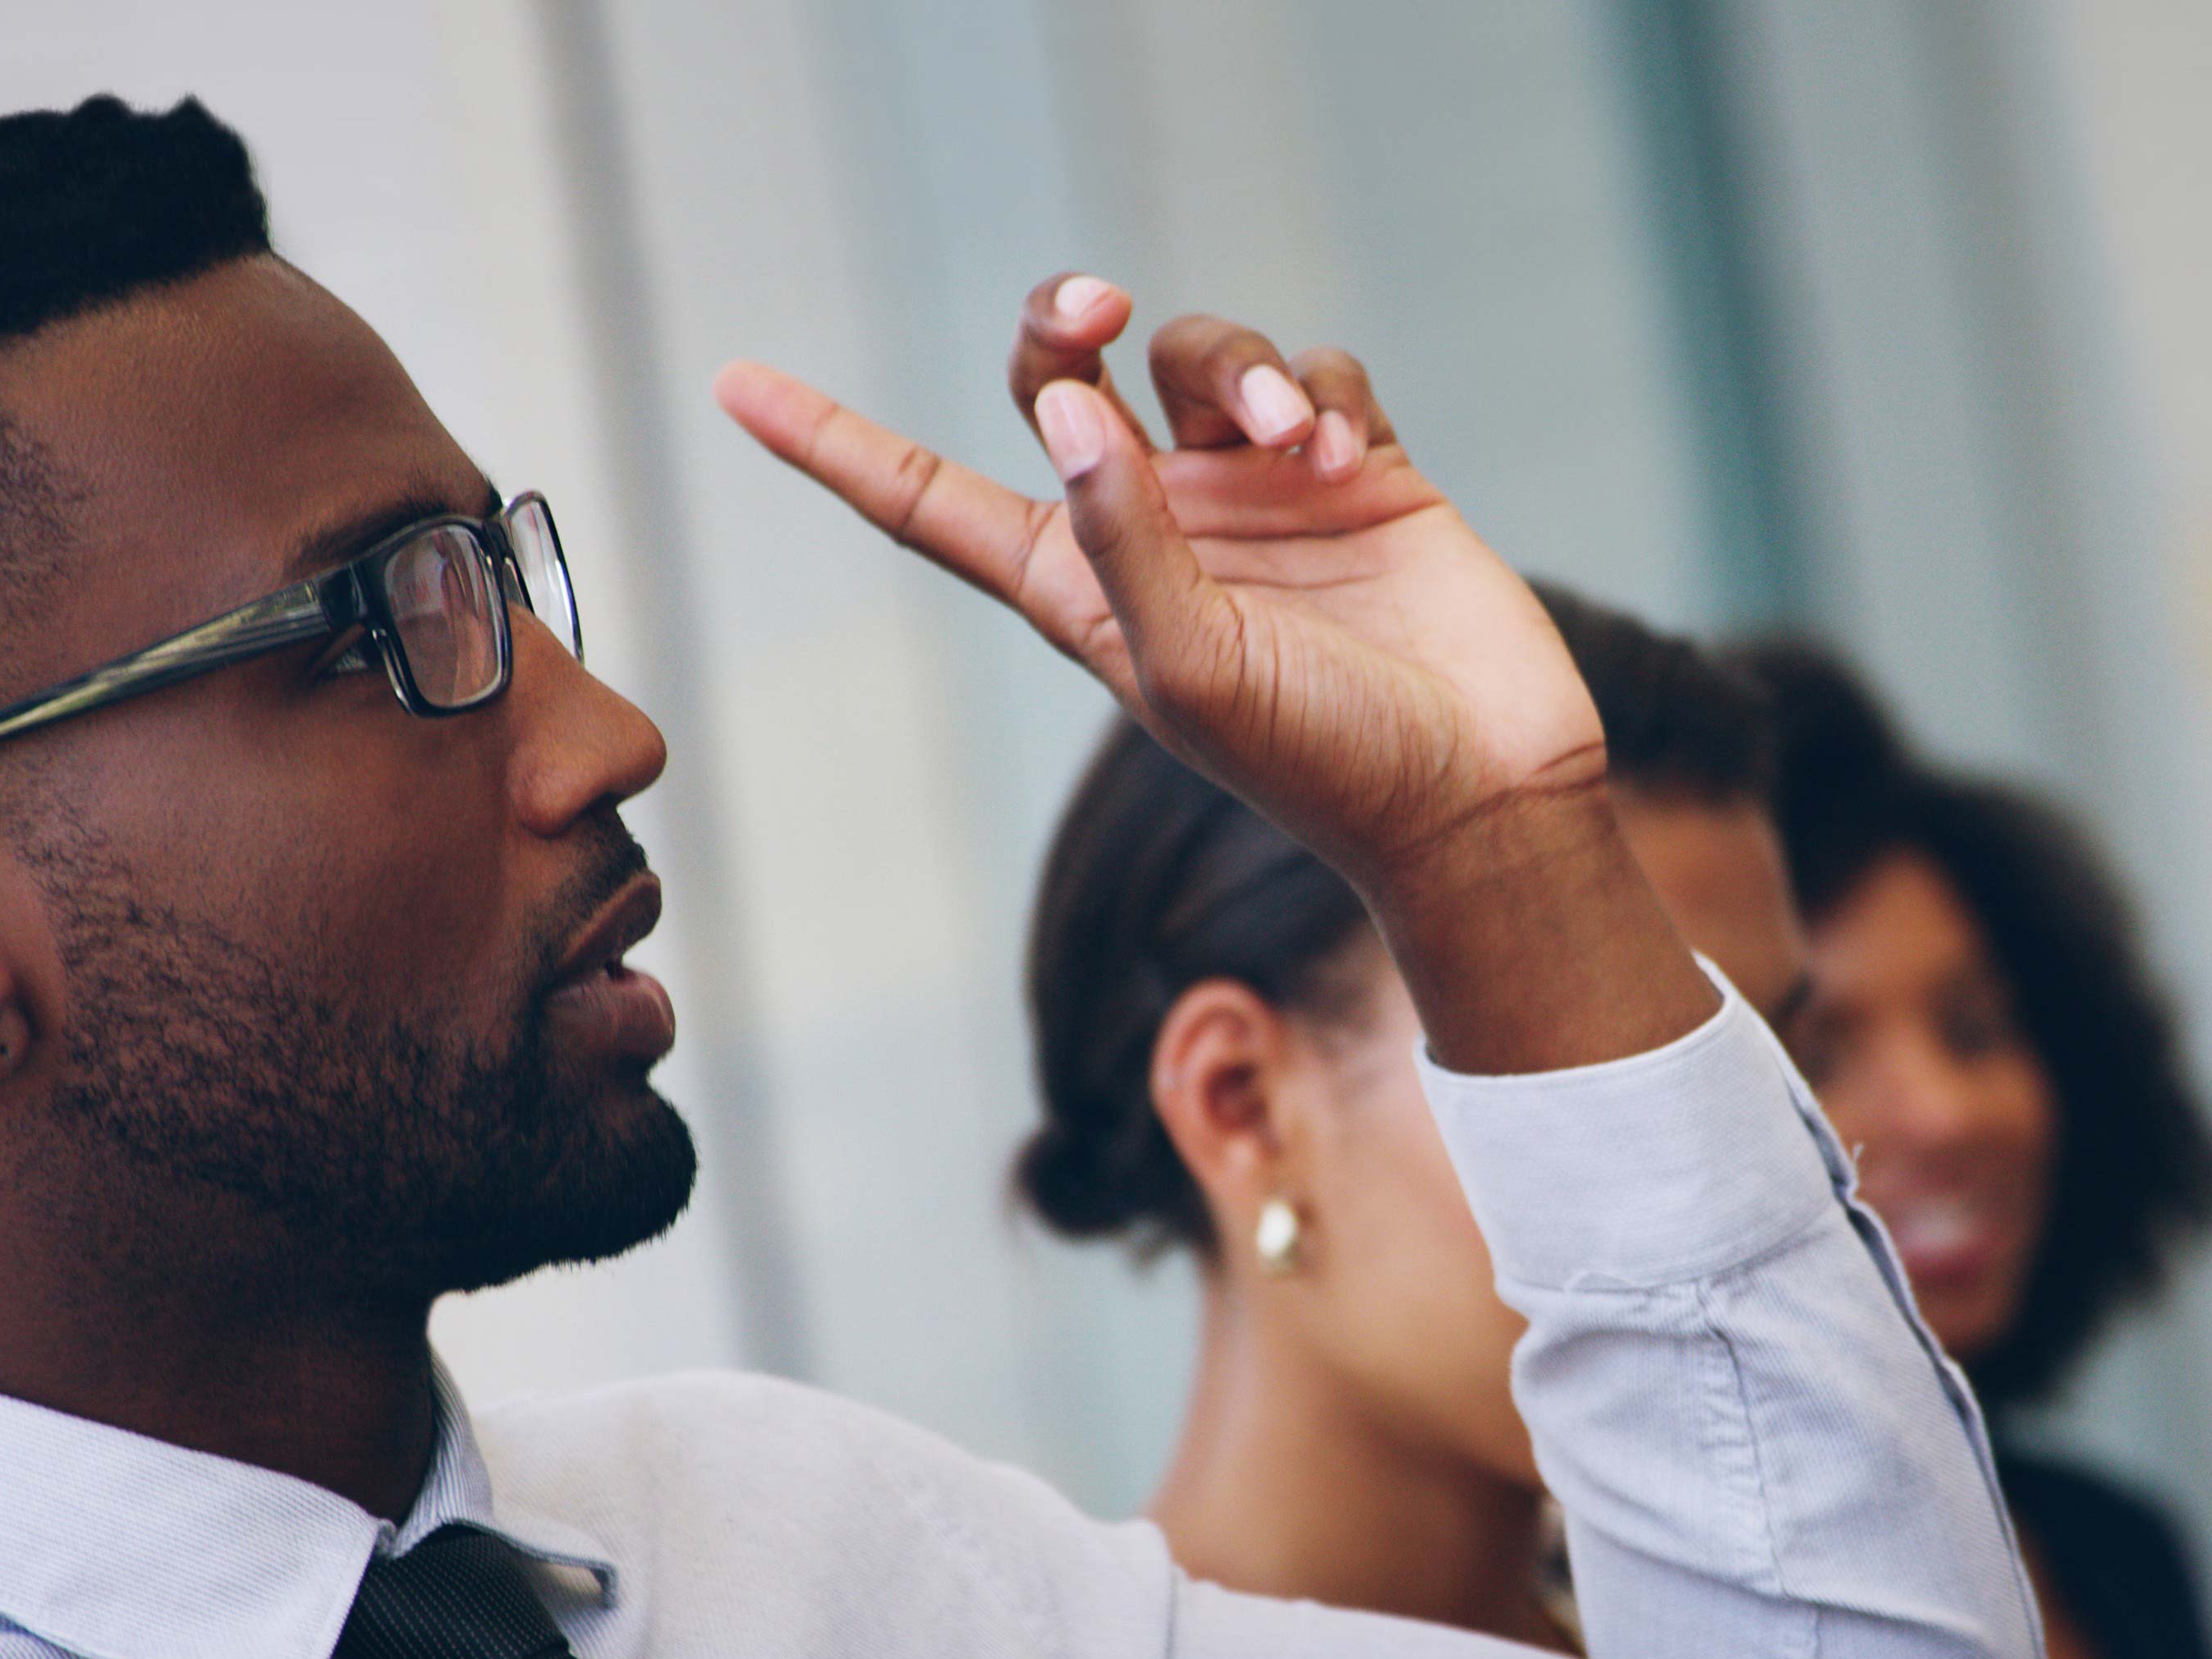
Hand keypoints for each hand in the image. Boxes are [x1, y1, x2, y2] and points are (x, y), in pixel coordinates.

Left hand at [716, 275, 1711, 1070]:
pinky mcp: (1355, 469)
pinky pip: (1312, 373)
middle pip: (1057, 376)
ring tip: (1290, 442)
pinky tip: (1344, 460)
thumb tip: (1063, 404)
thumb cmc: (1319, 763)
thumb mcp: (1186, 667)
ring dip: (1237, 369)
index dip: (830, 442)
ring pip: (1199, 356)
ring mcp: (1252, 493)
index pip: (926, 499)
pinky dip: (1317, 393)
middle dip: (1061, 320)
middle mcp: (1152, 526)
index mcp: (1076, 587)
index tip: (734, 384)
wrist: (1478, 793)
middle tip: (1098, 312)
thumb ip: (1117, 535)